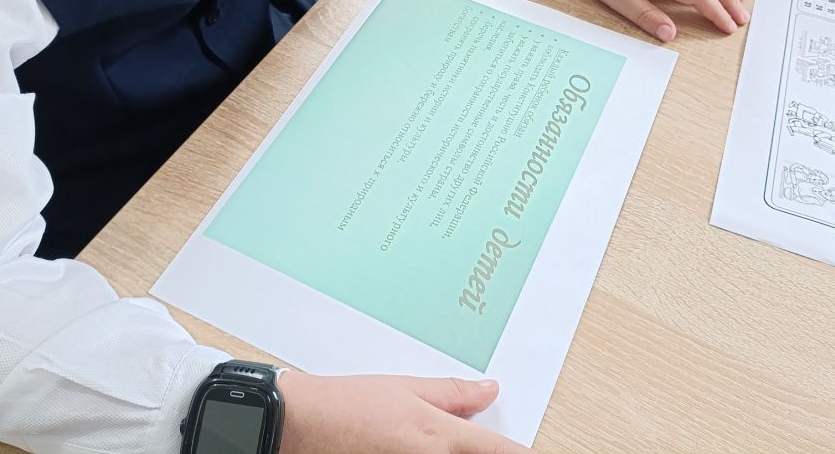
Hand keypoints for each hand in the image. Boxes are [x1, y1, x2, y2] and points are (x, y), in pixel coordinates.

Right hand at [279, 371, 529, 453]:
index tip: (535, 451)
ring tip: (427, 438)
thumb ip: (452, 394)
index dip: (521, 452)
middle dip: (483, 451)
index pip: (498, 451)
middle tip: (458, 435)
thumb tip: (488, 392)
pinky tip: (417, 446)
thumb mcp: (405, 388)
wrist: (299, 426)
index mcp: (438, 436)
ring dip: (456, 453)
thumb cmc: (346, 406)